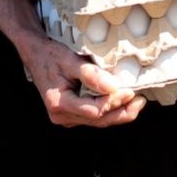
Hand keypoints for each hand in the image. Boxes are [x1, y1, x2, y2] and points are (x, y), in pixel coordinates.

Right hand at [17, 31, 145, 127]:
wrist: (36, 55)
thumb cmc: (51, 56)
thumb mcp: (70, 60)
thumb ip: (91, 74)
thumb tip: (114, 87)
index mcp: (58, 103)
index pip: (93, 110)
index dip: (113, 102)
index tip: (129, 91)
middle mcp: (61, 116)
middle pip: (98, 120)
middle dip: (121, 112)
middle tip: (140, 102)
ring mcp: (66, 118)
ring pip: (98, 121)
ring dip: (118, 113)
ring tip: (137, 103)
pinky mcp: (72, 115)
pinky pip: (94, 117)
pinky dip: (110, 111)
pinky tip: (123, 103)